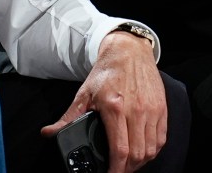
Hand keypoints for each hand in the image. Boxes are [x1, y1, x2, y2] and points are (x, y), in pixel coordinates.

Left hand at [41, 31, 166, 172]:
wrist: (129, 50)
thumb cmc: (108, 71)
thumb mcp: (84, 93)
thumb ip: (68, 117)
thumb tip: (49, 133)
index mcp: (116, 108)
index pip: (120, 150)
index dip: (116, 170)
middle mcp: (137, 110)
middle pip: (138, 154)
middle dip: (127, 169)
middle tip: (116, 171)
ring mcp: (152, 109)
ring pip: (151, 149)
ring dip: (140, 162)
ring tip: (128, 164)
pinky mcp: (161, 108)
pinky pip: (161, 137)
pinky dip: (152, 150)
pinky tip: (142, 152)